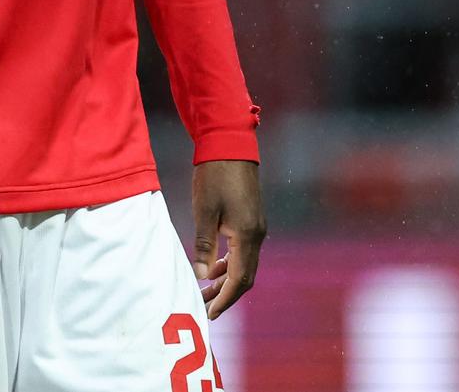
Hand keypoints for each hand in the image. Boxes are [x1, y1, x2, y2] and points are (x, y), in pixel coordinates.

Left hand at [192, 159, 265, 318]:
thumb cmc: (214, 176)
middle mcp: (257, 235)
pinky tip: (214, 267)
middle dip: (225, 294)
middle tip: (203, 306)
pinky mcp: (251, 220)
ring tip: (204, 290)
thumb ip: (205, 244)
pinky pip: (243, 251)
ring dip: (226, 280)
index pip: (239, 279)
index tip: (210, 313)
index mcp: (247, 236)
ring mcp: (256, 227)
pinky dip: (230, 264)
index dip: (225, 299)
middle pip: (245, 277)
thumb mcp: (204, 211)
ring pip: (245, 265)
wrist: (230, 146)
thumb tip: (202, 274)